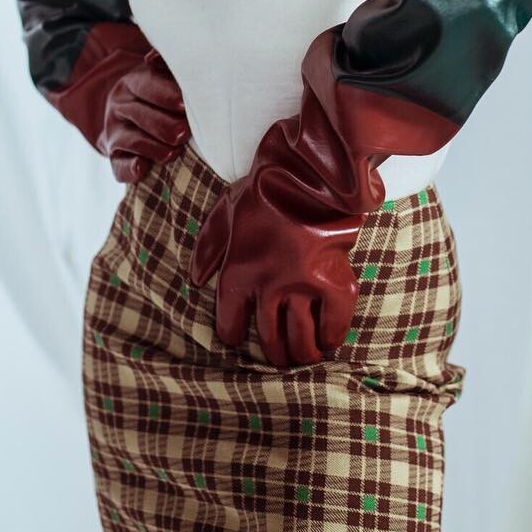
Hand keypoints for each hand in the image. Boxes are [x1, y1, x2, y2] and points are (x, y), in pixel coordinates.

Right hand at [98, 48, 190, 182]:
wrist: (129, 112)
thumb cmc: (161, 93)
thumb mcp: (162, 76)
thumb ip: (166, 67)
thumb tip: (154, 58)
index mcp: (133, 82)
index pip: (146, 85)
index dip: (165, 94)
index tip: (184, 105)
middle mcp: (120, 105)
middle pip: (138, 114)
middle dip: (163, 125)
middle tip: (184, 133)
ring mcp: (114, 131)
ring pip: (130, 140)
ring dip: (152, 147)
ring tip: (173, 153)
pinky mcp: (114, 155)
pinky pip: (118, 164)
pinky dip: (129, 169)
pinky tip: (142, 169)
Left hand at [188, 162, 363, 367]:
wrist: (306, 174)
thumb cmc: (262, 189)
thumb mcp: (223, 212)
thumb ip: (208, 248)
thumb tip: (196, 278)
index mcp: (238, 274)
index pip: (230, 322)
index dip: (233, 335)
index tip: (237, 339)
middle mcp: (268, 288)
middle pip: (269, 338)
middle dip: (274, 353)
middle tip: (279, 356)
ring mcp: (302, 288)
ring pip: (301, 337)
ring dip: (302, 352)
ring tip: (305, 356)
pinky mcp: (333, 282)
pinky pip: (334, 321)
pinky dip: (333, 335)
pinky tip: (330, 341)